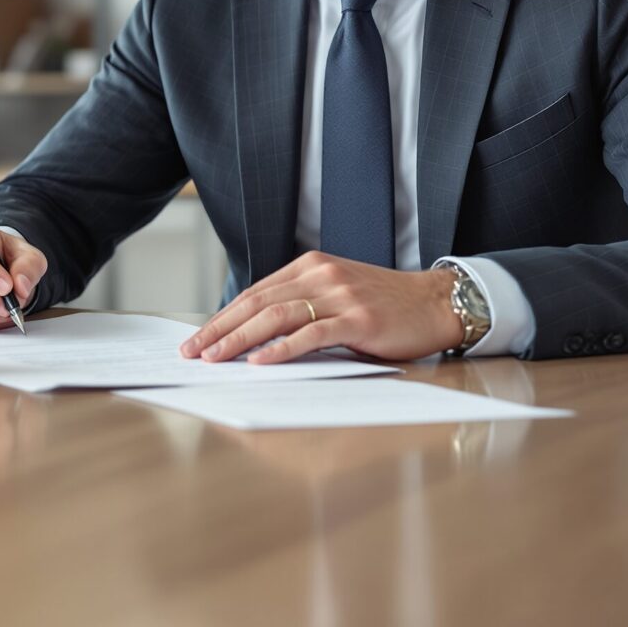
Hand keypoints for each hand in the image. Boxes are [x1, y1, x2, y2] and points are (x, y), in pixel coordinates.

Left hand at [180, 253, 464, 363]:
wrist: (435, 303)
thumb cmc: (384, 306)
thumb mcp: (337, 295)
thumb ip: (301, 306)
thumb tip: (253, 336)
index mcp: (310, 267)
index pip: (254, 293)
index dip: (221, 317)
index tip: (197, 338)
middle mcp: (321, 275)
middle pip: (257, 303)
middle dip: (219, 329)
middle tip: (192, 352)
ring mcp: (340, 296)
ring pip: (277, 316)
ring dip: (239, 340)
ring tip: (214, 358)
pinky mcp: (358, 319)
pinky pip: (312, 334)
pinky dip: (282, 348)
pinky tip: (260, 361)